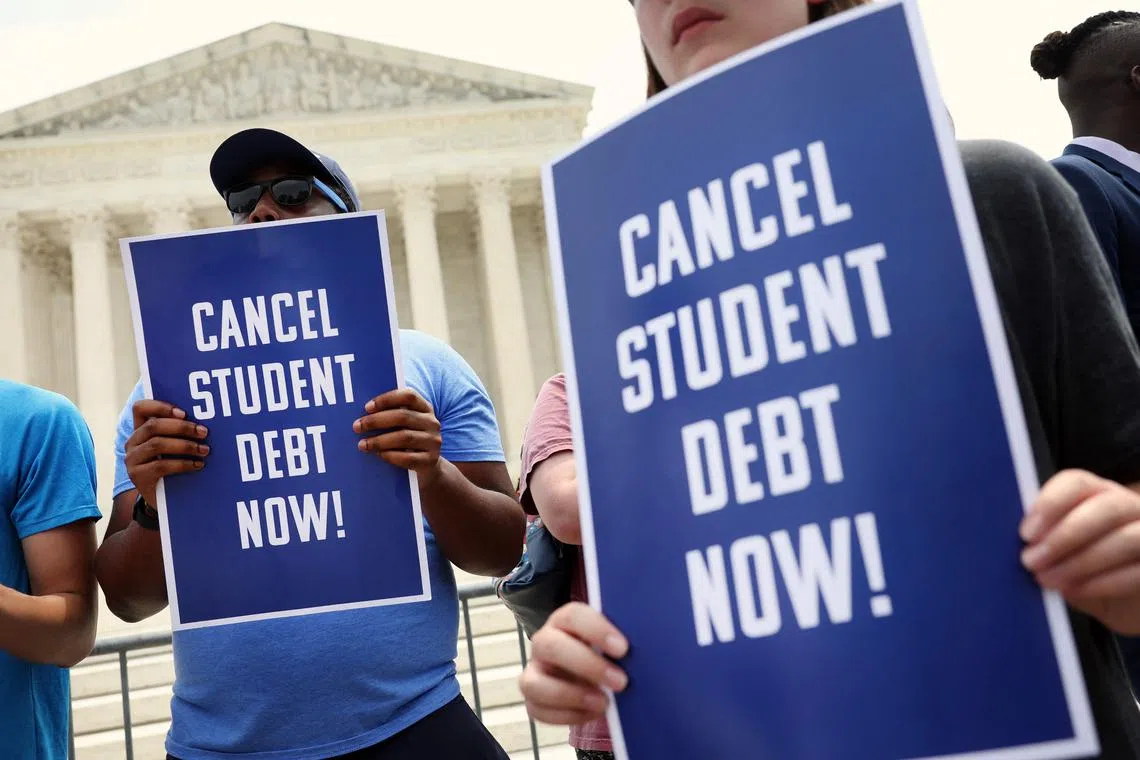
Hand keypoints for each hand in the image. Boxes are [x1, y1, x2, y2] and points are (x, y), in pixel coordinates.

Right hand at [124, 401, 208, 506]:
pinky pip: (161, 465)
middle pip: (153, 426)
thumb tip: (204, 422)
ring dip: (185, 445)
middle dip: (182, 427)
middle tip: (203, 432)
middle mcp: (133, 442)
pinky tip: (197, 465)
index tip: (184, 412)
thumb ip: (179, 433)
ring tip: (204, 450)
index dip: (161, 406)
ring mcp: (133, 459)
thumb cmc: (173, 466)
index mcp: (140, 430)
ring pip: (157, 444)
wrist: (163, 499)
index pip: (140, 408)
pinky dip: (182, 464)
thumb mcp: (174, 447)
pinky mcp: (138, 476)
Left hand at [354, 389, 442, 488]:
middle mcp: (432, 422)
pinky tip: (378, 454)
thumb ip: (391, 414)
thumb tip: (364, 413)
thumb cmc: (408, 439)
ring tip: (363, 444)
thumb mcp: (405, 424)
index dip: (387, 399)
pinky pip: (407, 457)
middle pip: (403, 416)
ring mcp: (433, 442)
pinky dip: (390, 455)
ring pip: (404, 437)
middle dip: (376, 421)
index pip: (408, 396)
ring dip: (379, 441)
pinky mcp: (430, 460)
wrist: (427, 465)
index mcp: (425, 408)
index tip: (367, 407)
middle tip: (357, 426)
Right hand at [518, 602, 628, 726]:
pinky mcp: (533, 698)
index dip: (596, 630)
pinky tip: (592, 712)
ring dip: (572, 695)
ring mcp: (534, 671)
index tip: (623, 648)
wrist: (591, 675)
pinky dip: (567, 715)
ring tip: (604, 703)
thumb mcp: (613, 642)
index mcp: (564, 620)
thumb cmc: (606, 653)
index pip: (573, 615)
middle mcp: (544, 642)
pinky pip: (538, 710)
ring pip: (535, 683)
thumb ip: (621, 643)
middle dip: (587, 666)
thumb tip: (647, 650)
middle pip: (552, 647)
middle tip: (621, 682)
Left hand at [1021, 469, 1139, 633]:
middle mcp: (1128, 506)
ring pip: (1126, 539)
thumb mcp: (1059, 550)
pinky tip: (1074, 591)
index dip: (1050, 503)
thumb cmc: (1082, 569)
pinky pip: (1138, 571)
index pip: (1077, 482)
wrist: (1125, 602)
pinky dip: (1103, 583)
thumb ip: (1043, 540)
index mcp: (1096, 492)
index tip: (1026, 533)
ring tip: (1049, 580)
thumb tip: (1013, 544)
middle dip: (1064, 536)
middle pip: (1105, 507)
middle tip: (1032, 561)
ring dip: (1081, 562)